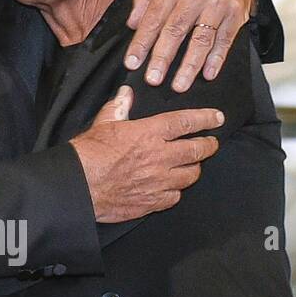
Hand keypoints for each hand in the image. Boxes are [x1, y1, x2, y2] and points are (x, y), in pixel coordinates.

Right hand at [70, 92, 223, 221]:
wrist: (78, 186)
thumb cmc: (88, 154)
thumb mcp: (103, 122)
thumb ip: (120, 107)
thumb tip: (126, 93)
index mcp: (149, 133)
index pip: (186, 122)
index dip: (205, 118)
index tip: (217, 118)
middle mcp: (160, 157)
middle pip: (197, 151)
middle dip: (208, 146)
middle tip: (211, 143)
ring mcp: (159, 182)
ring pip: (190, 176)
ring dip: (193, 169)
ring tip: (192, 166)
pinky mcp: (152, 202)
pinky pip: (174, 197)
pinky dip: (175, 191)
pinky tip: (172, 188)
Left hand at [125, 0, 256, 90]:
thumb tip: (131, 23)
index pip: (154, 17)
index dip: (142, 42)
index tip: (133, 62)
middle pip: (176, 30)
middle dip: (162, 58)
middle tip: (153, 79)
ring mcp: (218, 3)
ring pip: (201, 39)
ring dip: (189, 65)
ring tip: (179, 85)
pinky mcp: (236, 12)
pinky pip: (225, 39)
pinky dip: (217, 59)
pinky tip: (208, 74)